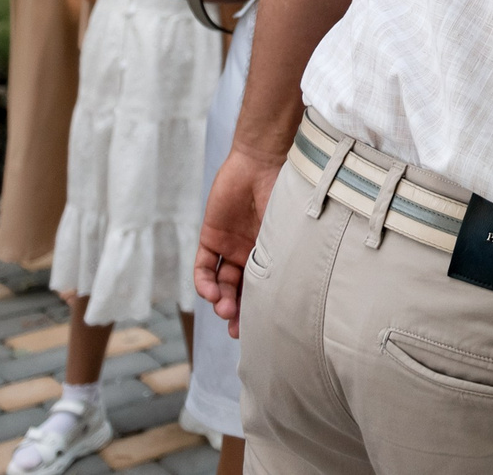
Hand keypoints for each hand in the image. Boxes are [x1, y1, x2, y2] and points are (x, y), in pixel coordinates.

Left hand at [195, 145, 282, 339]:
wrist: (260, 162)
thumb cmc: (282, 192)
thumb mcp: (286, 230)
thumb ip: (283, 257)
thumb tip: (289, 296)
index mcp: (272, 252)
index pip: (262, 287)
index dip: (257, 310)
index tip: (255, 330)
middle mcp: (250, 253)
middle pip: (239, 290)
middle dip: (236, 311)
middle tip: (235, 326)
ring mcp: (229, 245)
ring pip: (220, 282)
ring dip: (220, 299)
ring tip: (223, 308)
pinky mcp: (211, 236)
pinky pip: (204, 266)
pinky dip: (204, 282)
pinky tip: (209, 292)